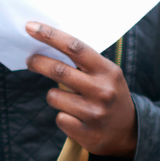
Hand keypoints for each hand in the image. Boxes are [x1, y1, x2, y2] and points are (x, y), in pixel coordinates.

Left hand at [24, 22, 136, 157]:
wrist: (129, 132)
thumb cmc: (110, 94)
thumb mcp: (106, 74)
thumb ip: (84, 62)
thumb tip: (47, 46)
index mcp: (107, 71)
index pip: (75, 47)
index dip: (50, 36)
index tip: (30, 27)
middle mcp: (102, 91)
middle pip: (59, 71)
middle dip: (39, 62)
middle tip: (30, 59)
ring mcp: (95, 113)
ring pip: (54, 97)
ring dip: (54, 96)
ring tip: (68, 99)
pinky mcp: (86, 133)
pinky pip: (60, 118)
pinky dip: (63, 115)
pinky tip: (76, 118)